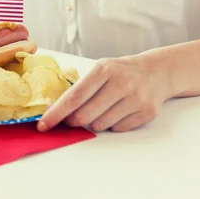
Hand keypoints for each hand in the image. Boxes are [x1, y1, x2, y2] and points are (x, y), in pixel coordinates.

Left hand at [37, 55, 170, 132]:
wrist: (157, 72)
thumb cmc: (120, 72)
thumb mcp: (100, 70)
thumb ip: (79, 89)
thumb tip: (53, 110)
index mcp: (104, 69)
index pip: (74, 97)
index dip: (56, 113)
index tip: (43, 125)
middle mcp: (121, 83)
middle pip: (84, 115)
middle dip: (72, 121)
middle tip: (72, 118)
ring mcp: (136, 98)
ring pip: (99, 125)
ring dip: (94, 122)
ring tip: (104, 107)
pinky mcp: (147, 113)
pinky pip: (117, 129)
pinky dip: (112, 124)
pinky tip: (119, 110)